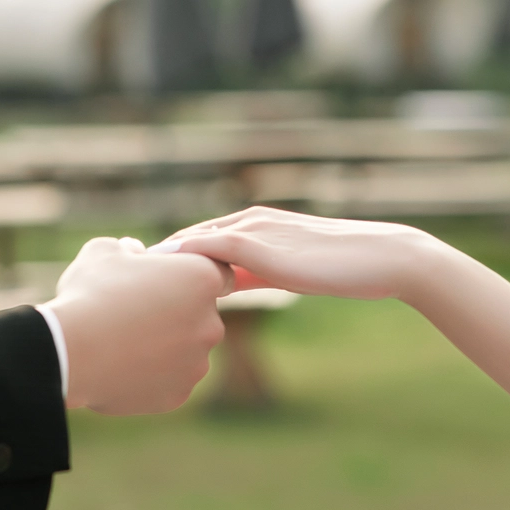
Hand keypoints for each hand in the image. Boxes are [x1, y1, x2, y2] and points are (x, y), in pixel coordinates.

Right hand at [43, 237, 230, 414]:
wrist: (69, 351)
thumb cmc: (89, 294)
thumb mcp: (105, 252)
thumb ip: (129, 249)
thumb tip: (134, 253)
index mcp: (202, 279)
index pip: (219, 274)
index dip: (192, 275)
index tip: (168, 280)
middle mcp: (210, 323)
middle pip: (202, 316)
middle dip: (179, 314)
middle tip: (138, 313)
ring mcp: (197, 362)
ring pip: (187, 351)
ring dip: (166, 346)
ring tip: (124, 342)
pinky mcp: (179, 394)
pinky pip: (170, 380)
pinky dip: (152, 374)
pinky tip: (121, 366)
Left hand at [156, 207, 443, 301]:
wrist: (384, 258)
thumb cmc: (346, 268)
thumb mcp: (292, 271)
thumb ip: (258, 273)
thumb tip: (228, 288)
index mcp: (258, 226)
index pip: (202, 238)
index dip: (172, 259)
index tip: (144, 281)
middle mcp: (251, 221)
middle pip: (189, 236)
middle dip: (157, 259)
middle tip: (124, 282)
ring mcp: (254, 229)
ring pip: (193, 239)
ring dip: (162, 259)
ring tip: (130, 283)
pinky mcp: (260, 244)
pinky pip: (208, 247)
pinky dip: (183, 259)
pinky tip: (163, 281)